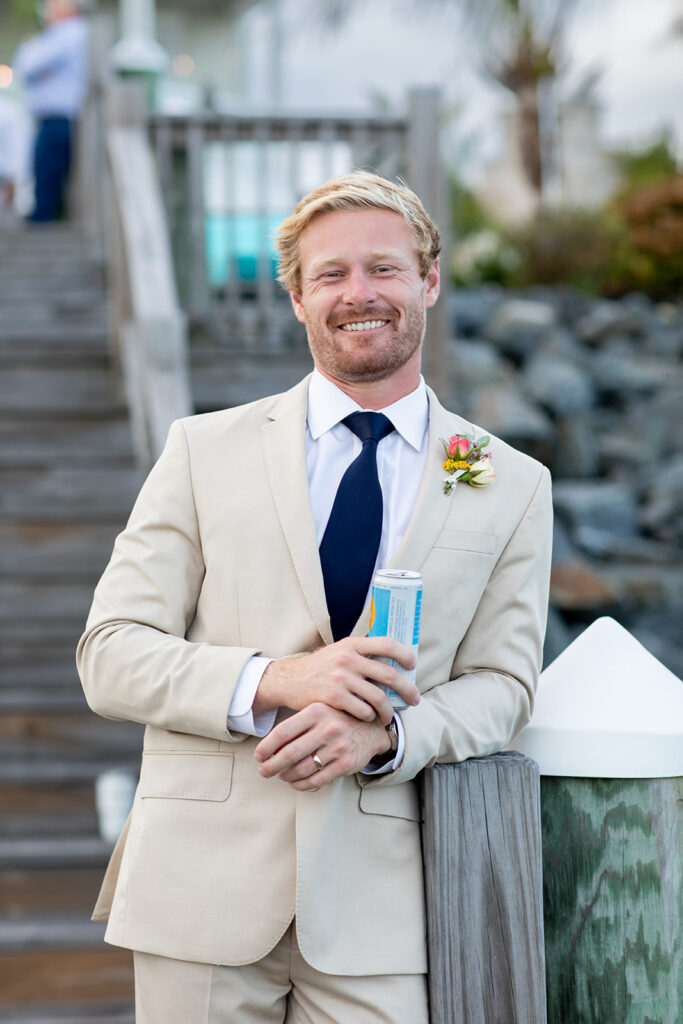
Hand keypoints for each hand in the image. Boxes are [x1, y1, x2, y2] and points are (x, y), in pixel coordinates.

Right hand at [253, 636, 418, 726]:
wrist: (290, 680)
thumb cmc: (321, 668)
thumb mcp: (340, 652)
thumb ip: (362, 654)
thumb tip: (394, 662)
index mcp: (352, 644)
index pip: (387, 644)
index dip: (404, 654)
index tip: (412, 666)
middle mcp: (348, 658)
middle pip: (389, 675)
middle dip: (407, 690)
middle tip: (415, 699)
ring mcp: (341, 678)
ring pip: (379, 698)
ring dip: (388, 711)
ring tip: (389, 716)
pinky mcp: (335, 697)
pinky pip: (363, 711)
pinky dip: (370, 717)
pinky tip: (369, 718)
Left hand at [254, 702, 391, 790]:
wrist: (372, 729)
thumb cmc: (337, 719)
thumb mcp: (319, 712)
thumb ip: (297, 724)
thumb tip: (267, 746)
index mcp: (316, 711)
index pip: (283, 732)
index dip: (266, 746)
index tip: (258, 755)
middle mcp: (327, 728)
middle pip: (289, 753)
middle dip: (271, 766)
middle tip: (263, 771)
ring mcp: (338, 747)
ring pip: (302, 769)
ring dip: (286, 775)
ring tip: (280, 775)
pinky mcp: (346, 764)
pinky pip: (316, 779)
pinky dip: (301, 784)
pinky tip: (295, 783)